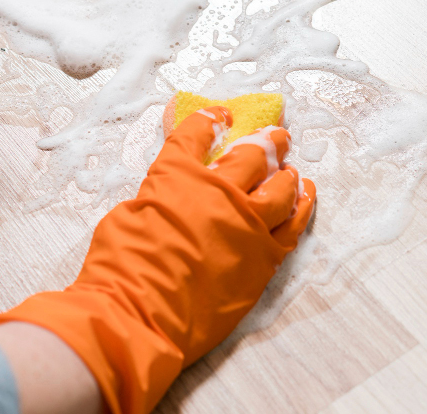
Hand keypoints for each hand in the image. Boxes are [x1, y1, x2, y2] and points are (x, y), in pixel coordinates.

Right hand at [0, 108, 315, 413]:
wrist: (140, 312)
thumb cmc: (121, 265)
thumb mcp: (127, 213)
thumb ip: (158, 197)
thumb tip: (171, 197)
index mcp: (176, 175)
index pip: (195, 135)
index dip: (207, 120)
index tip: (219, 114)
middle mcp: (218, 192)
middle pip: (252, 155)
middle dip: (265, 141)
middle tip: (274, 136)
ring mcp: (247, 225)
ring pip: (281, 187)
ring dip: (287, 173)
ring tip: (291, 168)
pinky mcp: (264, 259)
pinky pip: (293, 225)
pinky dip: (301, 207)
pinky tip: (305, 197)